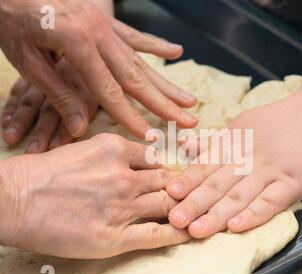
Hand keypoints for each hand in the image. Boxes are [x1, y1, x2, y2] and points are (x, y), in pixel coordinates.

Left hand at [0, 0, 196, 140]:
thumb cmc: (11, 16)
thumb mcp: (27, 58)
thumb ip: (58, 93)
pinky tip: (176, 52)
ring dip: (166, 83)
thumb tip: (80, 128)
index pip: (109, 91)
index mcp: (78, 44)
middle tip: (187, 121)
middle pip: (137, 77)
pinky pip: (135, 35)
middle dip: (164, 104)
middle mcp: (99, 34)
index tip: (149, 135)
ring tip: (189, 100)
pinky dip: (156, 45)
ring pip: (142, 61)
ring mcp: (105, 25)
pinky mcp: (104, 19)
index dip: (130, 116)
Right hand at [0, 133, 189, 258]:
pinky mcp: (114, 237)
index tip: (177, 174)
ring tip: (195, 212)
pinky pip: (156, 235)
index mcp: (115, 148)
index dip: (168, 168)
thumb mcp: (81, 147)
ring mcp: (121, 207)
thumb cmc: (41, 173)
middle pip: (167, 181)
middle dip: (179, 187)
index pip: (155, 158)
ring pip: (167, 204)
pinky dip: (176, 233)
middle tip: (190, 193)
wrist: (12, 200)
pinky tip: (186, 232)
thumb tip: (137, 158)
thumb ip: (113, 152)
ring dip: (182, 208)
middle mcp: (123, 176)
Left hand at [166, 94, 301, 237]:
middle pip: (217, 183)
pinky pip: (271, 201)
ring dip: (217, 214)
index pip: (205, 165)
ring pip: (239, 196)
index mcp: (233, 144)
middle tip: (175, 220)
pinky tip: (237, 226)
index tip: (169, 194)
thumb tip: (186, 145)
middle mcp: (247, 159)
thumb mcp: (242, 123)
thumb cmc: (278, 121)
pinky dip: (254, 214)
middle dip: (194, 203)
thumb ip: (215, 141)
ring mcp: (270, 172)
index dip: (187, 181)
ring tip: (198, 230)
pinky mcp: (292, 183)